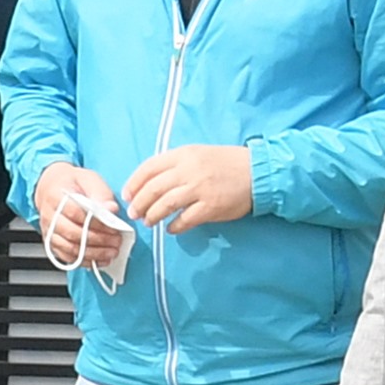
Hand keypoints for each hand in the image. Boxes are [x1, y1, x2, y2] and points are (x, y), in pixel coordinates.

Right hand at [35, 162, 132, 279]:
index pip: (76, 213)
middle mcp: (49, 215)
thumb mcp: (88, 178)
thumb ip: (100, 193)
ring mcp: (49, 231)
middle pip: (73, 233)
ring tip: (111, 252)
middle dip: (98, 240)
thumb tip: (111, 209)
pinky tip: (100, 260)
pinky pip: (67, 257)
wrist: (51, 187)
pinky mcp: (52, 243)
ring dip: (93, 253)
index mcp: (56, 196)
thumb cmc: (71, 183)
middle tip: (117, 241)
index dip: (97, 223)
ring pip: (70, 248)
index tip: (114, 227)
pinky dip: (84, 262)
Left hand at [123, 144, 255, 230]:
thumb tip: (151, 182)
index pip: (149, 168)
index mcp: (183, 154)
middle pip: (153, 188)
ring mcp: (200, 188)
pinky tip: (171, 230)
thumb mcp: (198, 154)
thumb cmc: (226, 163)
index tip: (127, 195)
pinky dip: (174, 227)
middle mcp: (189, 170)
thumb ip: (176, 164)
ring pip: (166, 204)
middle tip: (134, 213)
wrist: (257, 171)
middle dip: (139, 203)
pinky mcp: (211, 206)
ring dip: (153, 215)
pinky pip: (185, 219)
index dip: (133, 183)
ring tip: (149, 222)